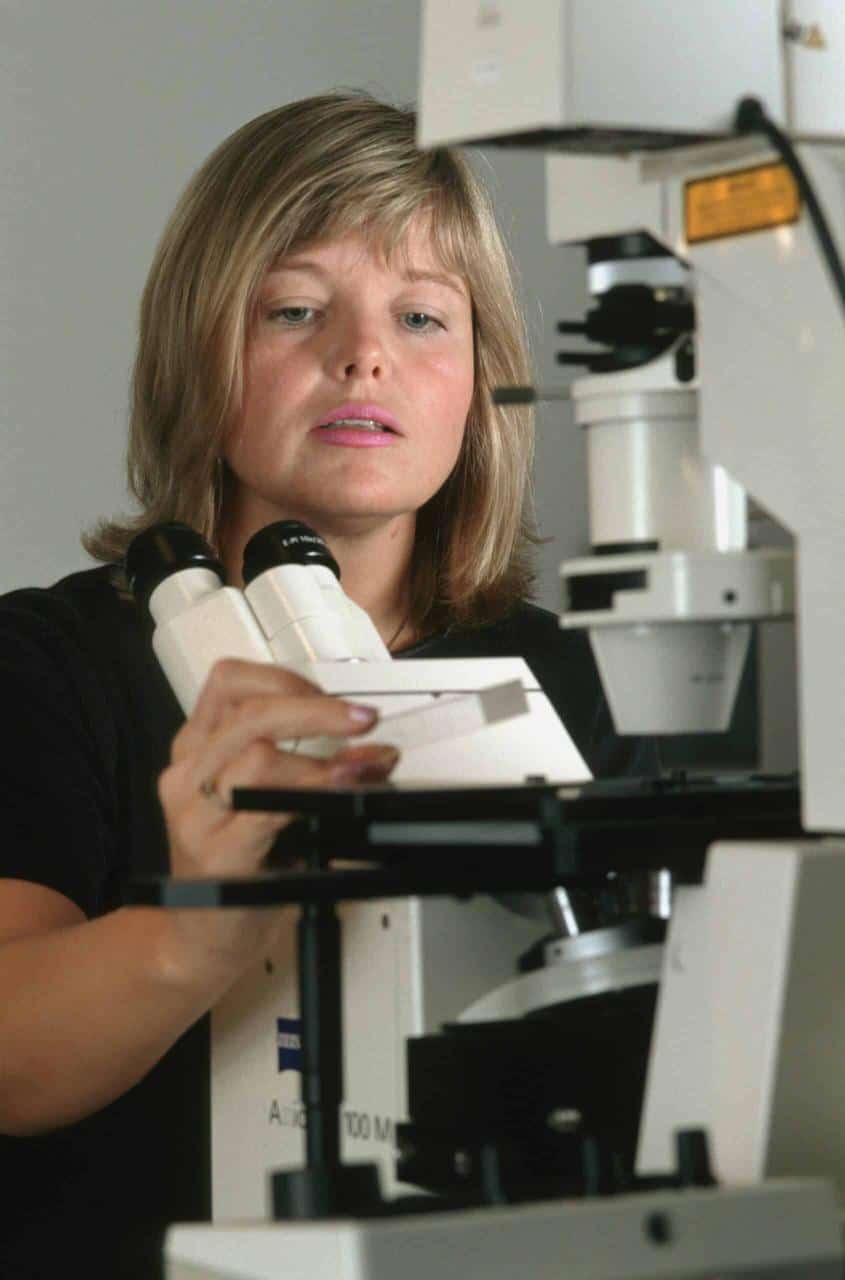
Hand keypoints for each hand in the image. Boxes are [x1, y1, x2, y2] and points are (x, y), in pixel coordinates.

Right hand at [156, 658, 397, 974]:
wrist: (202, 937)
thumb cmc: (237, 864)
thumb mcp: (263, 800)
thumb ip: (304, 764)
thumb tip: (368, 744)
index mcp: (195, 748)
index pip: (229, 682)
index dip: (285, 679)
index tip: (330, 695)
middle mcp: (188, 774)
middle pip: (250, 713)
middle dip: (317, 709)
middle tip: (363, 717)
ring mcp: (197, 815)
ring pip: (258, 756)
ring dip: (323, 755)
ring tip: (364, 763)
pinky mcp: (216, 855)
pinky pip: (269, 809)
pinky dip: (314, 793)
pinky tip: (342, 792)